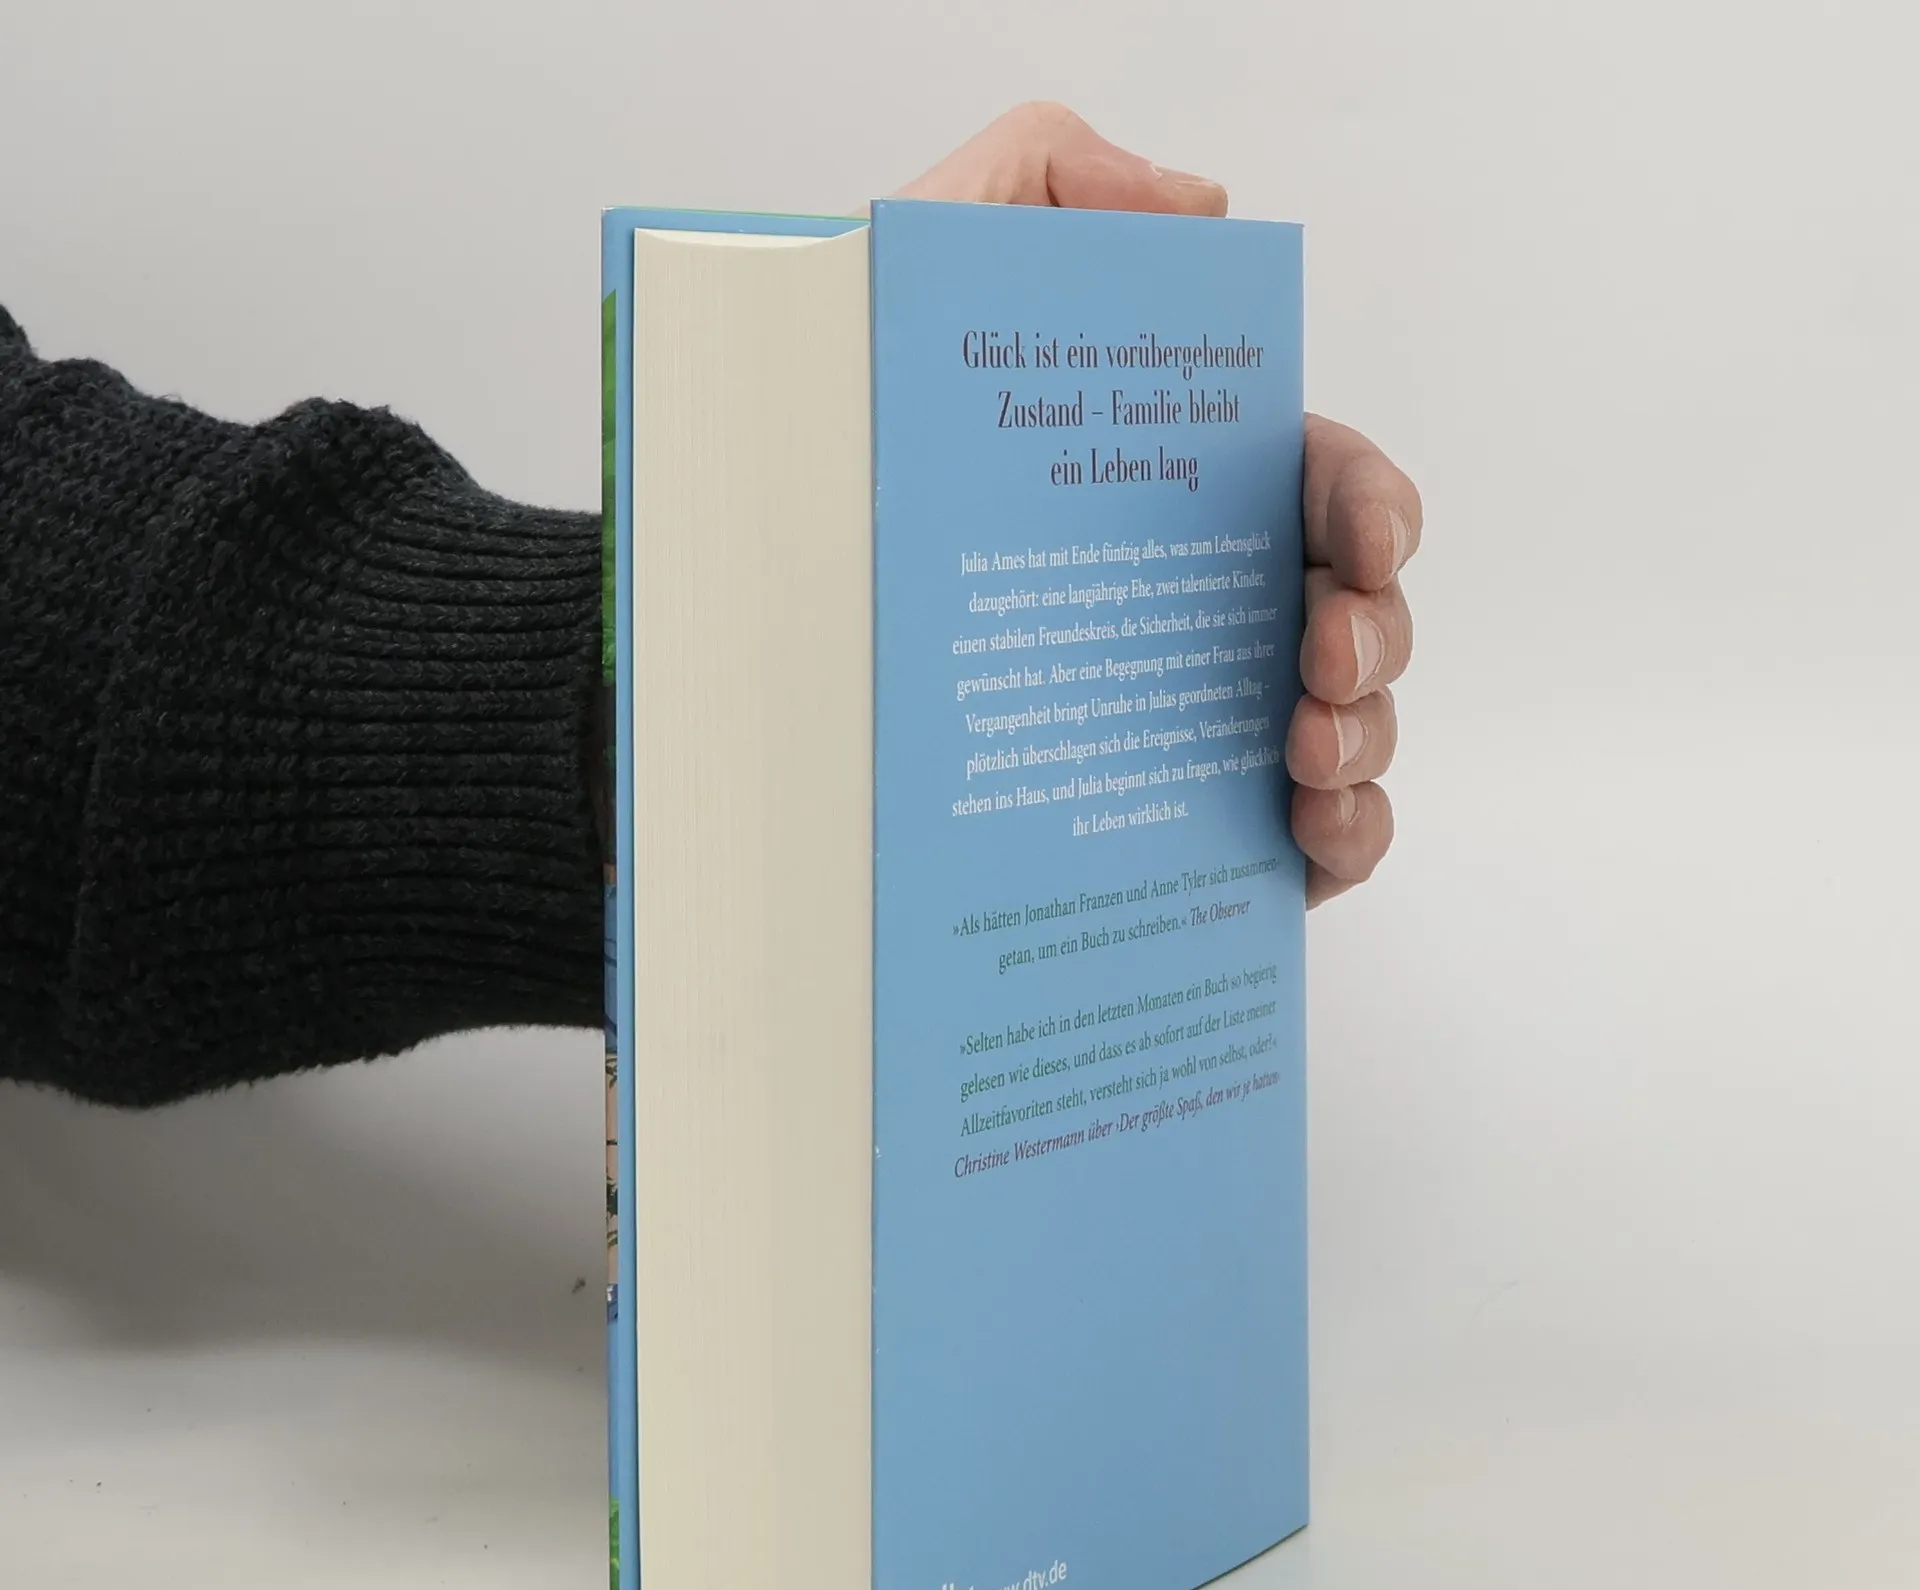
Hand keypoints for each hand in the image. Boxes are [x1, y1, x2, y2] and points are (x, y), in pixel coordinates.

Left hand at [899, 103, 1421, 906]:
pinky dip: (1343, 844)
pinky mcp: (1168, 827)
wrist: (731, 625)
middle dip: (1376, 633)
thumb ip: (1044, 178)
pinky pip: (1302, 848)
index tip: (1366, 544)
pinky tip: (1307, 837)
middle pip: (1358, 613)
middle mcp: (1196, 607)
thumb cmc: (821, 452)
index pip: (1319, 485)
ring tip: (1304, 756)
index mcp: (1169, 494)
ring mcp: (1188, 721)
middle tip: (1322, 660)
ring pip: (1350, 731)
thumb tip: (1202, 207)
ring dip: (1364, 742)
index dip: (1372, 506)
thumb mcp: (914, 271)